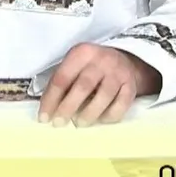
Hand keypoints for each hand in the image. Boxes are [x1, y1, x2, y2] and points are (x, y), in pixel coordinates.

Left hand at [38, 43, 160, 126]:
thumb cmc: (91, 67)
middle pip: (83, 86)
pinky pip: (121, 105)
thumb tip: (47, 109)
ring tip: (79, 123)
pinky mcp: (131, 85)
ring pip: (103, 96)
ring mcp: (118, 72)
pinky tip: (100, 121)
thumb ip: (62, 82)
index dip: (51, 99)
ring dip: (89, 114)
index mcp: (82, 53)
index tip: (44, 117)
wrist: (124, 60)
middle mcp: (101, 60)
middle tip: (58, 123)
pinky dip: (109, 116)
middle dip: (68, 107)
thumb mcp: (75, 65)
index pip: (62, 77)